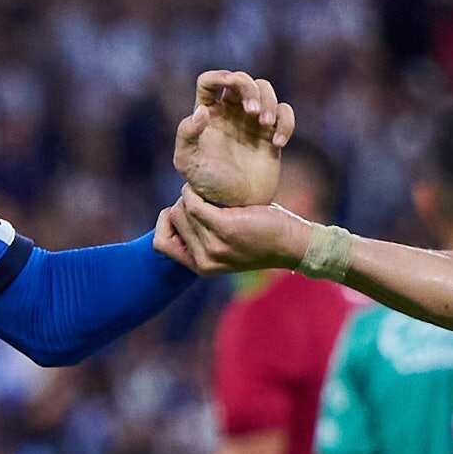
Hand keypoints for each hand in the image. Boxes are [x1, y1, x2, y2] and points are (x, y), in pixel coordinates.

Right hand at [167, 190, 313, 274]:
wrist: (293, 245)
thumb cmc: (261, 239)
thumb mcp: (226, 245)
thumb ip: (202, 236)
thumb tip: (175, 210)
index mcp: (200, 267)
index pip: (159, 244)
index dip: (166, 223)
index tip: (182, 211)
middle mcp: (203, 260)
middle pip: (173, 220)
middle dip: (182, 203)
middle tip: (202, 195)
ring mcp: (213, 246)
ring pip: (181, 209)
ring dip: (190, 194)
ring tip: (207, 190)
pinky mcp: (224, 228)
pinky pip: (194, 203)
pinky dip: (195, 191)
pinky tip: (207, 186)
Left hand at [174, 71, 293, 208]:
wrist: (235, 205)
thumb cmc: (206, 184)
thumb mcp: (187, 162)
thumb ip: (186, 135)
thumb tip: (202, 111)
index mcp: (207, 112)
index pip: (209, 81)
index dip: (218, 76)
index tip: (228, 84)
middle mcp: (230, 111)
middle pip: (241, 79)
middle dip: (249, 89)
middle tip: (252, 112)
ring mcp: (253, 120)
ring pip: (265, 89)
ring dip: (269, 102)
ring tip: (265, 125)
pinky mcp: (272, 132)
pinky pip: (285, 112)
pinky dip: (286, 123)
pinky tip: (277, 143)